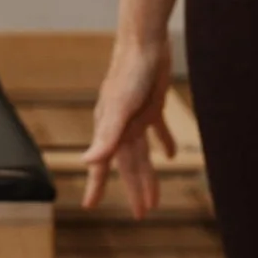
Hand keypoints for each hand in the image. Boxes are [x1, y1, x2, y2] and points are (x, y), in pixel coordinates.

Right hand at [81, 36, 176, 214]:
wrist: (145, 44)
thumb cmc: (129, 75)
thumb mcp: (120, 109)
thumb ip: (107, 136)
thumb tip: (88, 162)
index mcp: (110, 131)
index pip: (103, 165)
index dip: (96, 186)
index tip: (90, 206)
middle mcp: (121, 127)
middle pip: (128, 165)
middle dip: (134, 189)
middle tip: (140, 213)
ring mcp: (136, 117)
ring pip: (142, 153)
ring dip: (148, 174)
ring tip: (155, 197)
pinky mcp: (152, 105)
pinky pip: (157, 130)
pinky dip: (163, 143)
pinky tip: (170, 155)